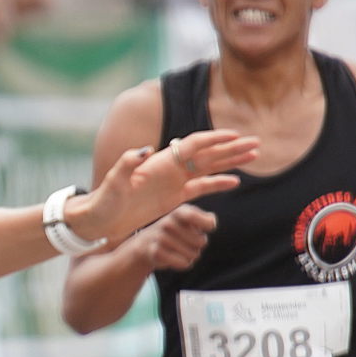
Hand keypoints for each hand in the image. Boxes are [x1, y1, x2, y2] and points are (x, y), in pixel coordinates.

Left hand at [74, 128, 260, 241]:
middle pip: (208, 153)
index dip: (215, 139)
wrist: (98, 220)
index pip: (193, 145)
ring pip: (209, 168)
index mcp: (160, 161)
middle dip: (232, 148)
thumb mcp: (113, 183)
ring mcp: (174, 181)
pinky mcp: (174, 197)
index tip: (235, 136)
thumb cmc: (104, 201)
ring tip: (254, 156)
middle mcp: (170, 167)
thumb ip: (127, 164)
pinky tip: (236, 181)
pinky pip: (201, 187)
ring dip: (231, 162)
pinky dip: (218, 183)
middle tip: (257, 143)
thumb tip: (145, 149)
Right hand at [131, 204, 217, 272]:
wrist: (147, 243)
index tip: (209, 227)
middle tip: (188, 242)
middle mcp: (168, 223)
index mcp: (179, 212)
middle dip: (198, 246)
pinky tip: (175, 258)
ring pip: (193, 255)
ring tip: (180, 250)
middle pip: (201, 242)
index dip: (207, 224)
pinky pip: (183, 263)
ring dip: (191, 255)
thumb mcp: (190, 221)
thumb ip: (206, 219)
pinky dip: (183, 263)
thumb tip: (211, 221)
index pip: (195, 216)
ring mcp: (161, 238)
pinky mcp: (156, 252)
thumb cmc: (176, 231)